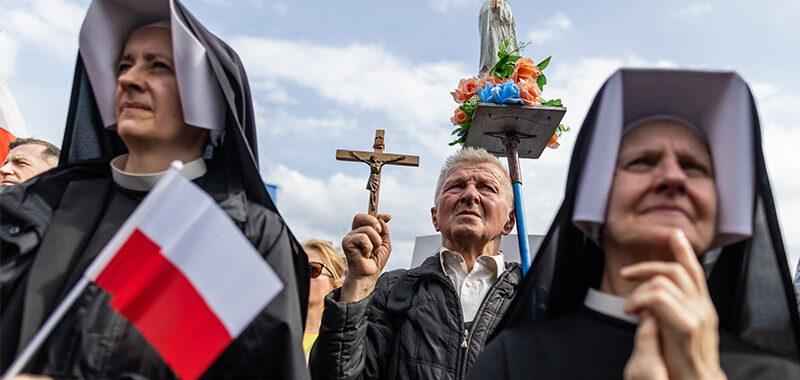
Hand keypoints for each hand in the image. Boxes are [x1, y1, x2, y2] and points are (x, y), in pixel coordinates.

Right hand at [340, 213, 391, 301]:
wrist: (368, 275)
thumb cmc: (375, 262)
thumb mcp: (384, 244)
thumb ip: (384, 231)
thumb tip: (382, 219)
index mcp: (362, 232)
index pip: (367, 218)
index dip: (377, 215)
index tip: (388, 217)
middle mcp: (354, 233)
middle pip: (361, 217)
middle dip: (373, 222)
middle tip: (379, 232)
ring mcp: (350, 237)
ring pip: (367, 229)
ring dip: (375, 241)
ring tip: (372, 251)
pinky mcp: (347, 242)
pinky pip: (363, 238)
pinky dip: (369, 247)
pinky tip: (365, 255)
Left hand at [622, 229, 725, 379]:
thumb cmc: (682, 364)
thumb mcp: (676, 332)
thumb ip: (668, 312)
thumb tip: (648, 298)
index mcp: (703, 308)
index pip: (695, 271)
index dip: (684, 251)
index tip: (674, 234)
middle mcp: (703, 308)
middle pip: (676, 270)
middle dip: (646, 266)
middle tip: (625, 273)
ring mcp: (697, 316)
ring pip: (663, 281)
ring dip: (639, 289)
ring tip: (629, 307)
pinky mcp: (685, 326)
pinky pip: (657, 297)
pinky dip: (639, 300)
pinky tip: (631, 312)